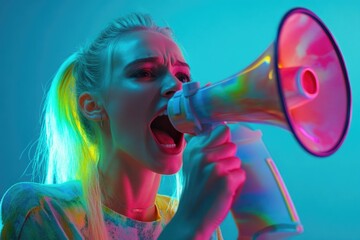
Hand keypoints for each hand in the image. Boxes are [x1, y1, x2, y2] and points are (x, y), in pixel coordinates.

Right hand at [175, 124, 245, 238]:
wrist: (191, 218)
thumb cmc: (195, 191)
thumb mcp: (190, 164)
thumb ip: (201, 147)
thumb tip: (213, 129)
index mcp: (193, 149)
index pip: (222, 130)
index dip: (223, 142)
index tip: (218, 154)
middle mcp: (202, 154)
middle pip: (232, 145)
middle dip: (228, 159)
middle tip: (216, 174)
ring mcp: (214, 166)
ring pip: (237, 160)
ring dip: (232, 173)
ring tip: (219, 183)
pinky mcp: (226, 179)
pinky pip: (241, 174)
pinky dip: (236, 184)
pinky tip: (224, 191)